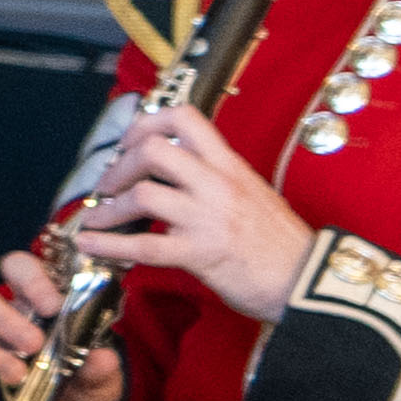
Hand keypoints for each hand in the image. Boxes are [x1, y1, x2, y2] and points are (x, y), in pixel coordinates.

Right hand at [0, 239, 128, 400]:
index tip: (53, 305)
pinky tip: (7, 384)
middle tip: (33, 342)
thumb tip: (103, 358)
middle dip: (5, 314)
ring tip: (19, 372)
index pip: (25, 271)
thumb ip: (102, 369)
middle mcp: (7, 315)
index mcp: (40, 303)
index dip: (33, 280)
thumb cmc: (80, 386)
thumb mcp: (100, 380)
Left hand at [67, 94, 325, 323]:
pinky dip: (109, 244)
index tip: (130, 141)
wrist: (310, 282)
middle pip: (153, 150)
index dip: (147, 123)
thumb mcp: (254, 192)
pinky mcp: (201, 254)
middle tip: (107, 185)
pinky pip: (144, 246)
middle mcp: (218, 185)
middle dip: (119, 166)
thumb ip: (216, 177)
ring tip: (96, 218)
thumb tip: (176, 170)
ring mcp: (208, 218)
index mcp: (231, 165)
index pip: (185, 118)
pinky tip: (91, 244)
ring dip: (109, 208)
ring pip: (143, 195)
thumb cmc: (282, 242)